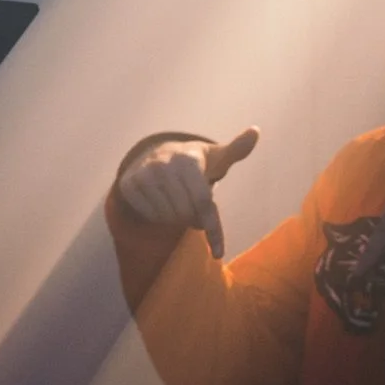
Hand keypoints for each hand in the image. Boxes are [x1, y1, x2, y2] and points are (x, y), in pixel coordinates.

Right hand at [116, 127, 260, 257]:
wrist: (157, 155)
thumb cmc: (195, 162)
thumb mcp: (217, 157)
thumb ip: (237, 149)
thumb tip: (256, 131)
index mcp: (188, 159)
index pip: (203, 203)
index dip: (213, 229)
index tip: (219, 253)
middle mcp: (163, 165)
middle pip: (186, 214)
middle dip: (196, 219)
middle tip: (196, 209)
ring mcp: (143, 174)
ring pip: (168, 218)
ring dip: (178, 218)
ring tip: (179, 202)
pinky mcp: (128, 185)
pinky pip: (151, 217)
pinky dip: (161, 217)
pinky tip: (163, 202)